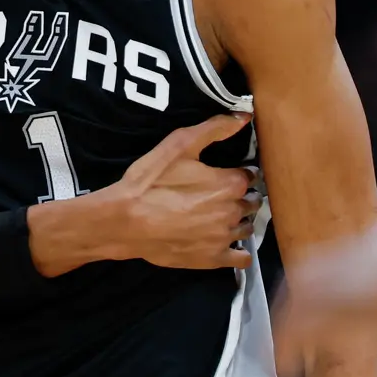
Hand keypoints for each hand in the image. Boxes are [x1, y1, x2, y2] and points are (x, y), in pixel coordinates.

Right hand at [112, 113, 260, 269]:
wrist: (125, 221)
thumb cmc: (150, 182)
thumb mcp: (179, 144)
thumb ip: (215, 129)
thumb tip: (245, 117)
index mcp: (230, 183)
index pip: (250, 176)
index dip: (240, 173)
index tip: (227, 174)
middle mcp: (234, 211)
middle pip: (251, 202)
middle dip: (241, 197)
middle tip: (220, 195)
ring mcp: (225, 238)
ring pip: (247, 228)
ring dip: (240, 221)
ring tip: (220, 217)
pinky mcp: (214, 259)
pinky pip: (242, 259)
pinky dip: (239, 251)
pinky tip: (227, 243)